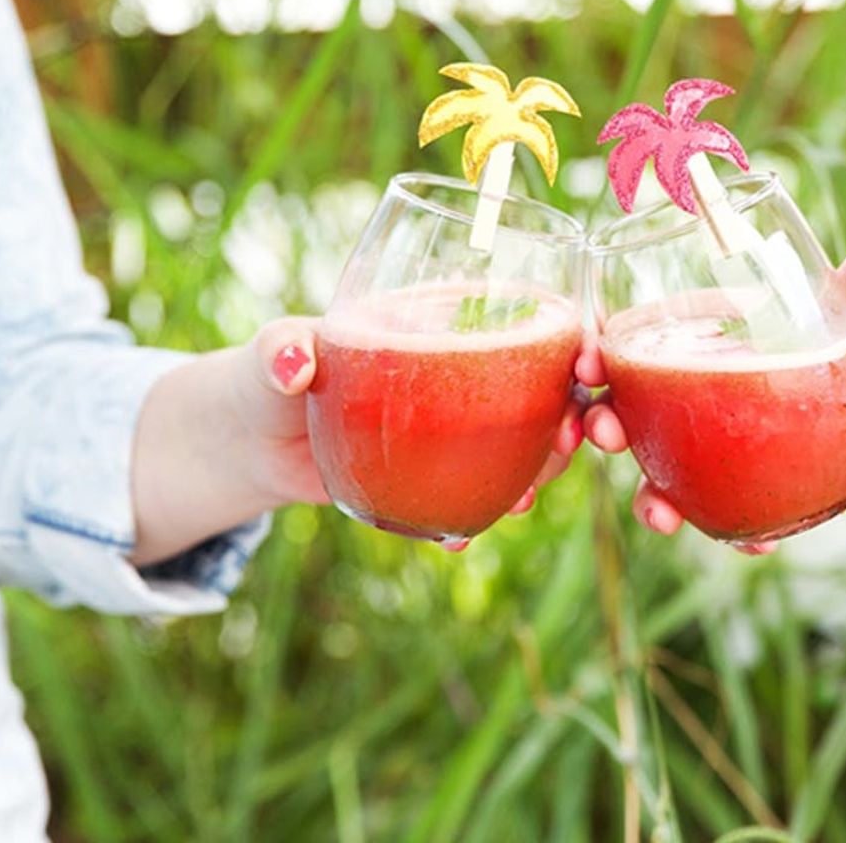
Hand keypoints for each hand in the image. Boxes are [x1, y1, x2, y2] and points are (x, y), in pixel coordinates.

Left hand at [132, 320, 589, 564]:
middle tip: (576, 438)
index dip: (575, 331)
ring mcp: (459, 424)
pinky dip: (485, 509)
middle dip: (580, 409)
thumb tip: (293, 364)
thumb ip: (281, 349)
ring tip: (526, 495)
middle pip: (548, 382)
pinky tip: (465, 534)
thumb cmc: (267, 373)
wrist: (253, 441)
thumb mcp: (272, 353)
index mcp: (443, 319)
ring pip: (529, 439)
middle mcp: (465, 368)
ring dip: (546, 465)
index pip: (529, 312)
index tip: (592, 360)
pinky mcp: (441, 470)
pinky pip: (482, 486)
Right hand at [575, 245, 845, 551]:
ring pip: (660, 465)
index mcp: (705, 328)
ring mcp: (713, 436)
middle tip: (603, 434)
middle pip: (629, 403)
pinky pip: (720, 507)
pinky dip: (728, 529)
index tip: (587, 363)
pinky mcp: (740, 477)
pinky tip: (753, 545)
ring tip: (660, 516)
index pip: (636, 332)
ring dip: (648, 494)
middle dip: (603, 422)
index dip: (600, 347)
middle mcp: (696, 383)